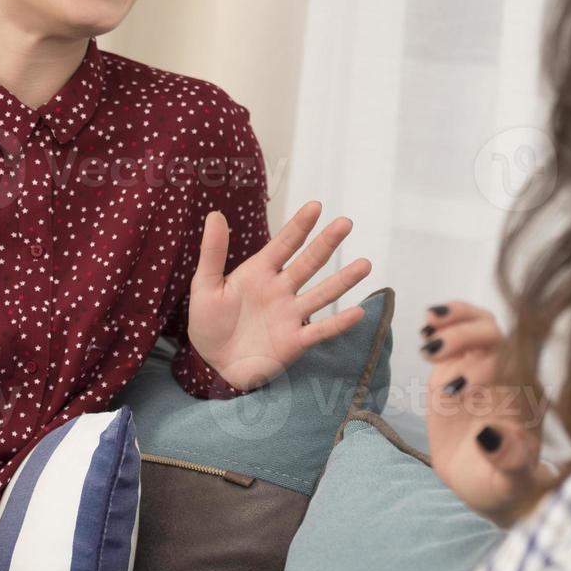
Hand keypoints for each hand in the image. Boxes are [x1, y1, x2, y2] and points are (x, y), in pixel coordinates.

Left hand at [188, 200, 372, 391]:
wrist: (213, 364)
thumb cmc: (209, 322)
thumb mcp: (205, 286)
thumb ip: (213, 252)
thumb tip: (215, 214)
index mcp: (260, 272)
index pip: (283, 245)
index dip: (298, 226)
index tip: (315, 206)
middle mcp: (281, 289)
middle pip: (308, 263)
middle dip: (326, 243)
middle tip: (345, 223)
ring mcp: (290, 315)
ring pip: (322, 294)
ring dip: (343, 280)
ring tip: (365, 264)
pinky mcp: (295, 342)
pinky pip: (321, 331)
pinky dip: (339, 323)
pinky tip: (357, 312)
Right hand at [421, 300, 555, 528]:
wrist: (485, 482)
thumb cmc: (504, 483)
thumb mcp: (508, 480)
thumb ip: (508, 459)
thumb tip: (491, 433)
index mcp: (528, 397)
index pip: (515, 363)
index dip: (486, 364)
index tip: (455, 390)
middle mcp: (508, 375)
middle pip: (495, 335)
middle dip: (463, 336)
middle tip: (432, 351)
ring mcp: (482, 368)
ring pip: (478, 324)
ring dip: (454, 320)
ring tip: (428, 329)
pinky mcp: (458, 369)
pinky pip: (455, 336)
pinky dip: (442, 325)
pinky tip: (425, 330)